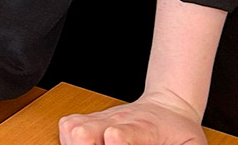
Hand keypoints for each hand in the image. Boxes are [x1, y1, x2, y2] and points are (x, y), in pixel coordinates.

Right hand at [59, 91, 207, 144]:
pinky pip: (66, 126)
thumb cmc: (178, 130)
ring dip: (72, 144)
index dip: (115, 142)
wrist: (167, 104)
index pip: (120, 133)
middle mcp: (115, 121)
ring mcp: (100, 118)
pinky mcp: (89, 119)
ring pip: (70, 127)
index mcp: (143, 128)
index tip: (113, 141)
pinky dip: (67, 140)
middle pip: (84, 131)